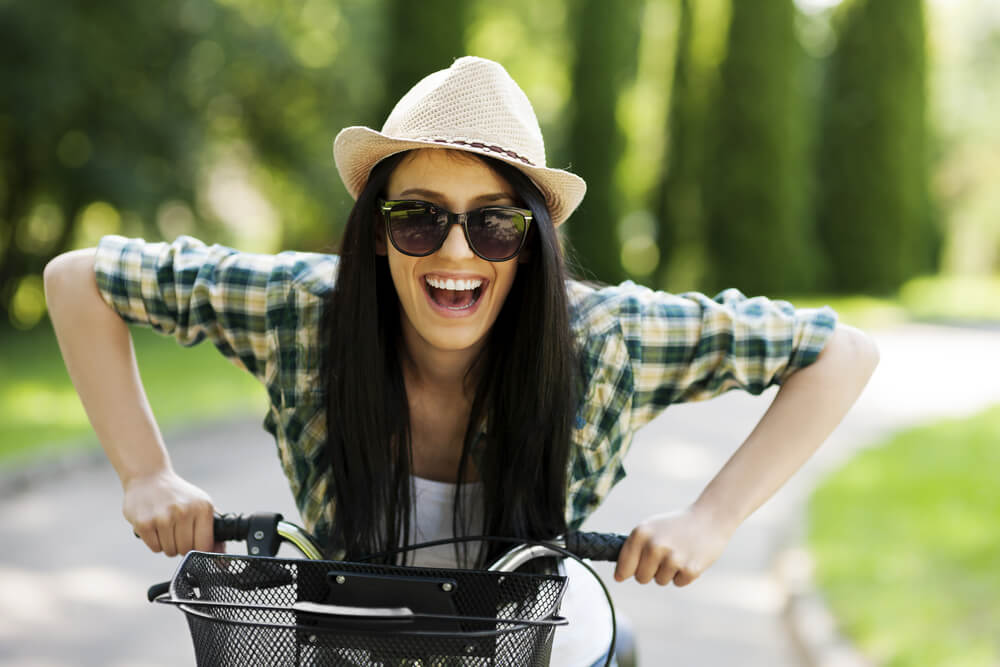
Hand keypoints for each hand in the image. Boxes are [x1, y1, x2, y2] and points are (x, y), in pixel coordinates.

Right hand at [123, 469, 221, 556]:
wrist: (148, 477)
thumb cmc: (179, 496)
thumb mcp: (201, 505)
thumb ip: (212, 530)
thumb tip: (222, 557)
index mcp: (203, 508)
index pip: (204, 546)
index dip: (199, 550)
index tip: (194, 544)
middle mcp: (184, 512)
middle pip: (186, 550)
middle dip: (182, 547)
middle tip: (177, 532)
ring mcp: (163, 518)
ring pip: (170, 551)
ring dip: (168, 545)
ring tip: (166, 527)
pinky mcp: (144, 523)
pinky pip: (155, 548)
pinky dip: (155, 543)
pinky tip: (155, 527)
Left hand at [614, 506, 733, 586]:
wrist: (710, 518)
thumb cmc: (675, 525)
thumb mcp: (651, 528)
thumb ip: (634, 548)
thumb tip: (618, 577)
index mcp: (641, 533)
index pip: (624, 567)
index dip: (624, 573)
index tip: (622, 576)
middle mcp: (654, 546)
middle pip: (641, 578)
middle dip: (650, 572)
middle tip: (664, 555)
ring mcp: (673, 558)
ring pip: (660, 581)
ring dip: (669, 572)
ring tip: (679, 552)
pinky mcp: (690, 569)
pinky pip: (678, 583)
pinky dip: (684, 575)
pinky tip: (690, 557)